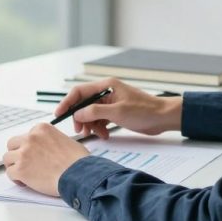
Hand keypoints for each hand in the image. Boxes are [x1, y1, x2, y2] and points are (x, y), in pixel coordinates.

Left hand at [3, 123, 89, 196]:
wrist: (78, 174)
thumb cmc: (77, 160)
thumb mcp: (65, 139)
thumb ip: (50, 140)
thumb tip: (46, 149)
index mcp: (41, 129)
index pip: (26, 135)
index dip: (29, 147)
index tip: (34, 155)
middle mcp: (30, 138)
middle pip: (12, 144)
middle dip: (17, 153)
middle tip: (25, 163)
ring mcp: (23, 153)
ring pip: (7, 158)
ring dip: (14, 165)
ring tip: (23, 173)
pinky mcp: (20, 169)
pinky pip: (9, 173)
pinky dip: (16, 178)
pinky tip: (25, 182)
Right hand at [54, 78, 182, 139]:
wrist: (162, 117)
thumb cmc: (144, 111)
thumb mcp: (117, 112)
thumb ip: (94, 112)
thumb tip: (77, 114)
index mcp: (106, 86)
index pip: (79, 92)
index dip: (67, 103)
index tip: (59, 115)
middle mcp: (106, 92)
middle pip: (83, 104)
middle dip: (80, 118)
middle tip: (80, 130)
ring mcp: (111, 102)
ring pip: (91, 114)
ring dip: (91, 125)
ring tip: (98, 134)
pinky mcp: (115, 112)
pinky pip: (100, 119)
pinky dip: (100, 128)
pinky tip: (105, 134)